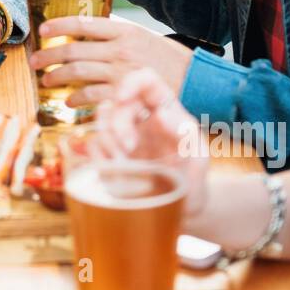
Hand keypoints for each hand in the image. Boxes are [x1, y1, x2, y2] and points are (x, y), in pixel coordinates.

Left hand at [28, 15, 192, 108]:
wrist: (196, 81)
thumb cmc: (170, 60)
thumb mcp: (146, 37)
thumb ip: (119, 35)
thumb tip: (91, 32)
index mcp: (125, 31)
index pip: (84, 23)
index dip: (59, 26)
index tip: (43, 29)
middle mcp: (120, 49)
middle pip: (74, 50)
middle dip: (48, 55)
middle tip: (35, 61)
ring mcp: (121, 72)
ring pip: (77, 72)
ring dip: (56, 76)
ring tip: (45, 80)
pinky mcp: (124, 94)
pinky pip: (92, 95)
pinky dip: (76, 98)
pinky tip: (69, 101)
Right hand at [96, 68, 208, 216]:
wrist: (177, 209)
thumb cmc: (191, 178)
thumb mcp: (197, 157)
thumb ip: (183, 134)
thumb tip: (160, 113)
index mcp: (165, 109)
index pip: (145, 80)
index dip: (130, 82)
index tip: (121, 98)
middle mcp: (141, 118)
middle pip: (117, 102)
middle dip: (118, 123)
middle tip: (129, 148)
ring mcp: (123, 136)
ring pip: (101, 121)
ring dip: (107, 141)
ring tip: (124, 164)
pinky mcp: (109, 155)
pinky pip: (92, 146)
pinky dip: (98, 156)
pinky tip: (112, 170)